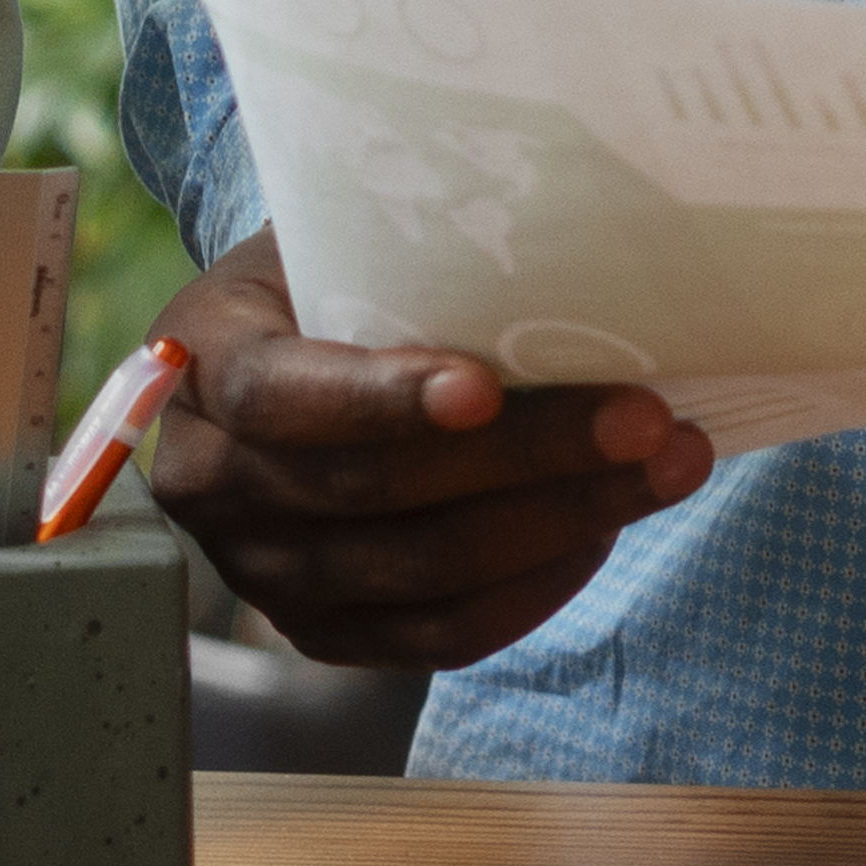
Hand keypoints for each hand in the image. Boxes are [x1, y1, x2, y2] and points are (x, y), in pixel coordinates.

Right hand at [137, 225, 709, 671]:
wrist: (295, 344)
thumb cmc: (338, 269)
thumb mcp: (342, 229)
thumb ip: (409, 244)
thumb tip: (568, 238)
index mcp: (199, 359)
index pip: (276, 397)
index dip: (379, 400)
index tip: (484, 387)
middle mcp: (208, 480)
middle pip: (370, 494)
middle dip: (527, 459)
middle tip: (647, 419)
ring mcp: (260, 570)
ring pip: (420, 575)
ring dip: (561, 524)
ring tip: (667, 466)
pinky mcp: (320, 631)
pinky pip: (438, 637)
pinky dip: (535, 587)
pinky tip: (605, 530)